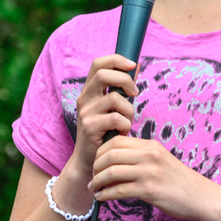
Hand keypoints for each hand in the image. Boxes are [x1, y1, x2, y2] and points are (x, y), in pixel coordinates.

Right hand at [70, 54, 138, 177]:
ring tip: (126, 122)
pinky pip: (116, 119)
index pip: (98, 63)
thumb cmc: (105, 132)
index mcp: (89, 90)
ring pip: (115, 98)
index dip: (116, 60)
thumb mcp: (111, 107)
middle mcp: (84, 98)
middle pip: (103, 74)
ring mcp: (85, 112)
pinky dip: (126, 125)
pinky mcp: (90, 127)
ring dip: (129, 111)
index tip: (133, 65)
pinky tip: (122, 133)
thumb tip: (136, 65)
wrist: (88, 160)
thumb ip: (121, 88)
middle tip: (134, 94)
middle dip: (125, 80)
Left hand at [89, 136, 208, 220]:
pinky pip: (119, 190)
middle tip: (92, 176)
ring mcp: (149, 172)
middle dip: (95, 166)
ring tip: (94, 187)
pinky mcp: (149, 190)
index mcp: (150, 145)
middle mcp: (148, 155)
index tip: (96, 162)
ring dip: (97, 181)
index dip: (100, 151)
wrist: (201, 196)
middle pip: (110, 154)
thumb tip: (115, 158)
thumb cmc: (178, 180)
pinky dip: (106, 194)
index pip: (116, 141)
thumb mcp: (160, 158)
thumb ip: (141, 155)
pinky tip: (101, 198)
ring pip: (111, 171)